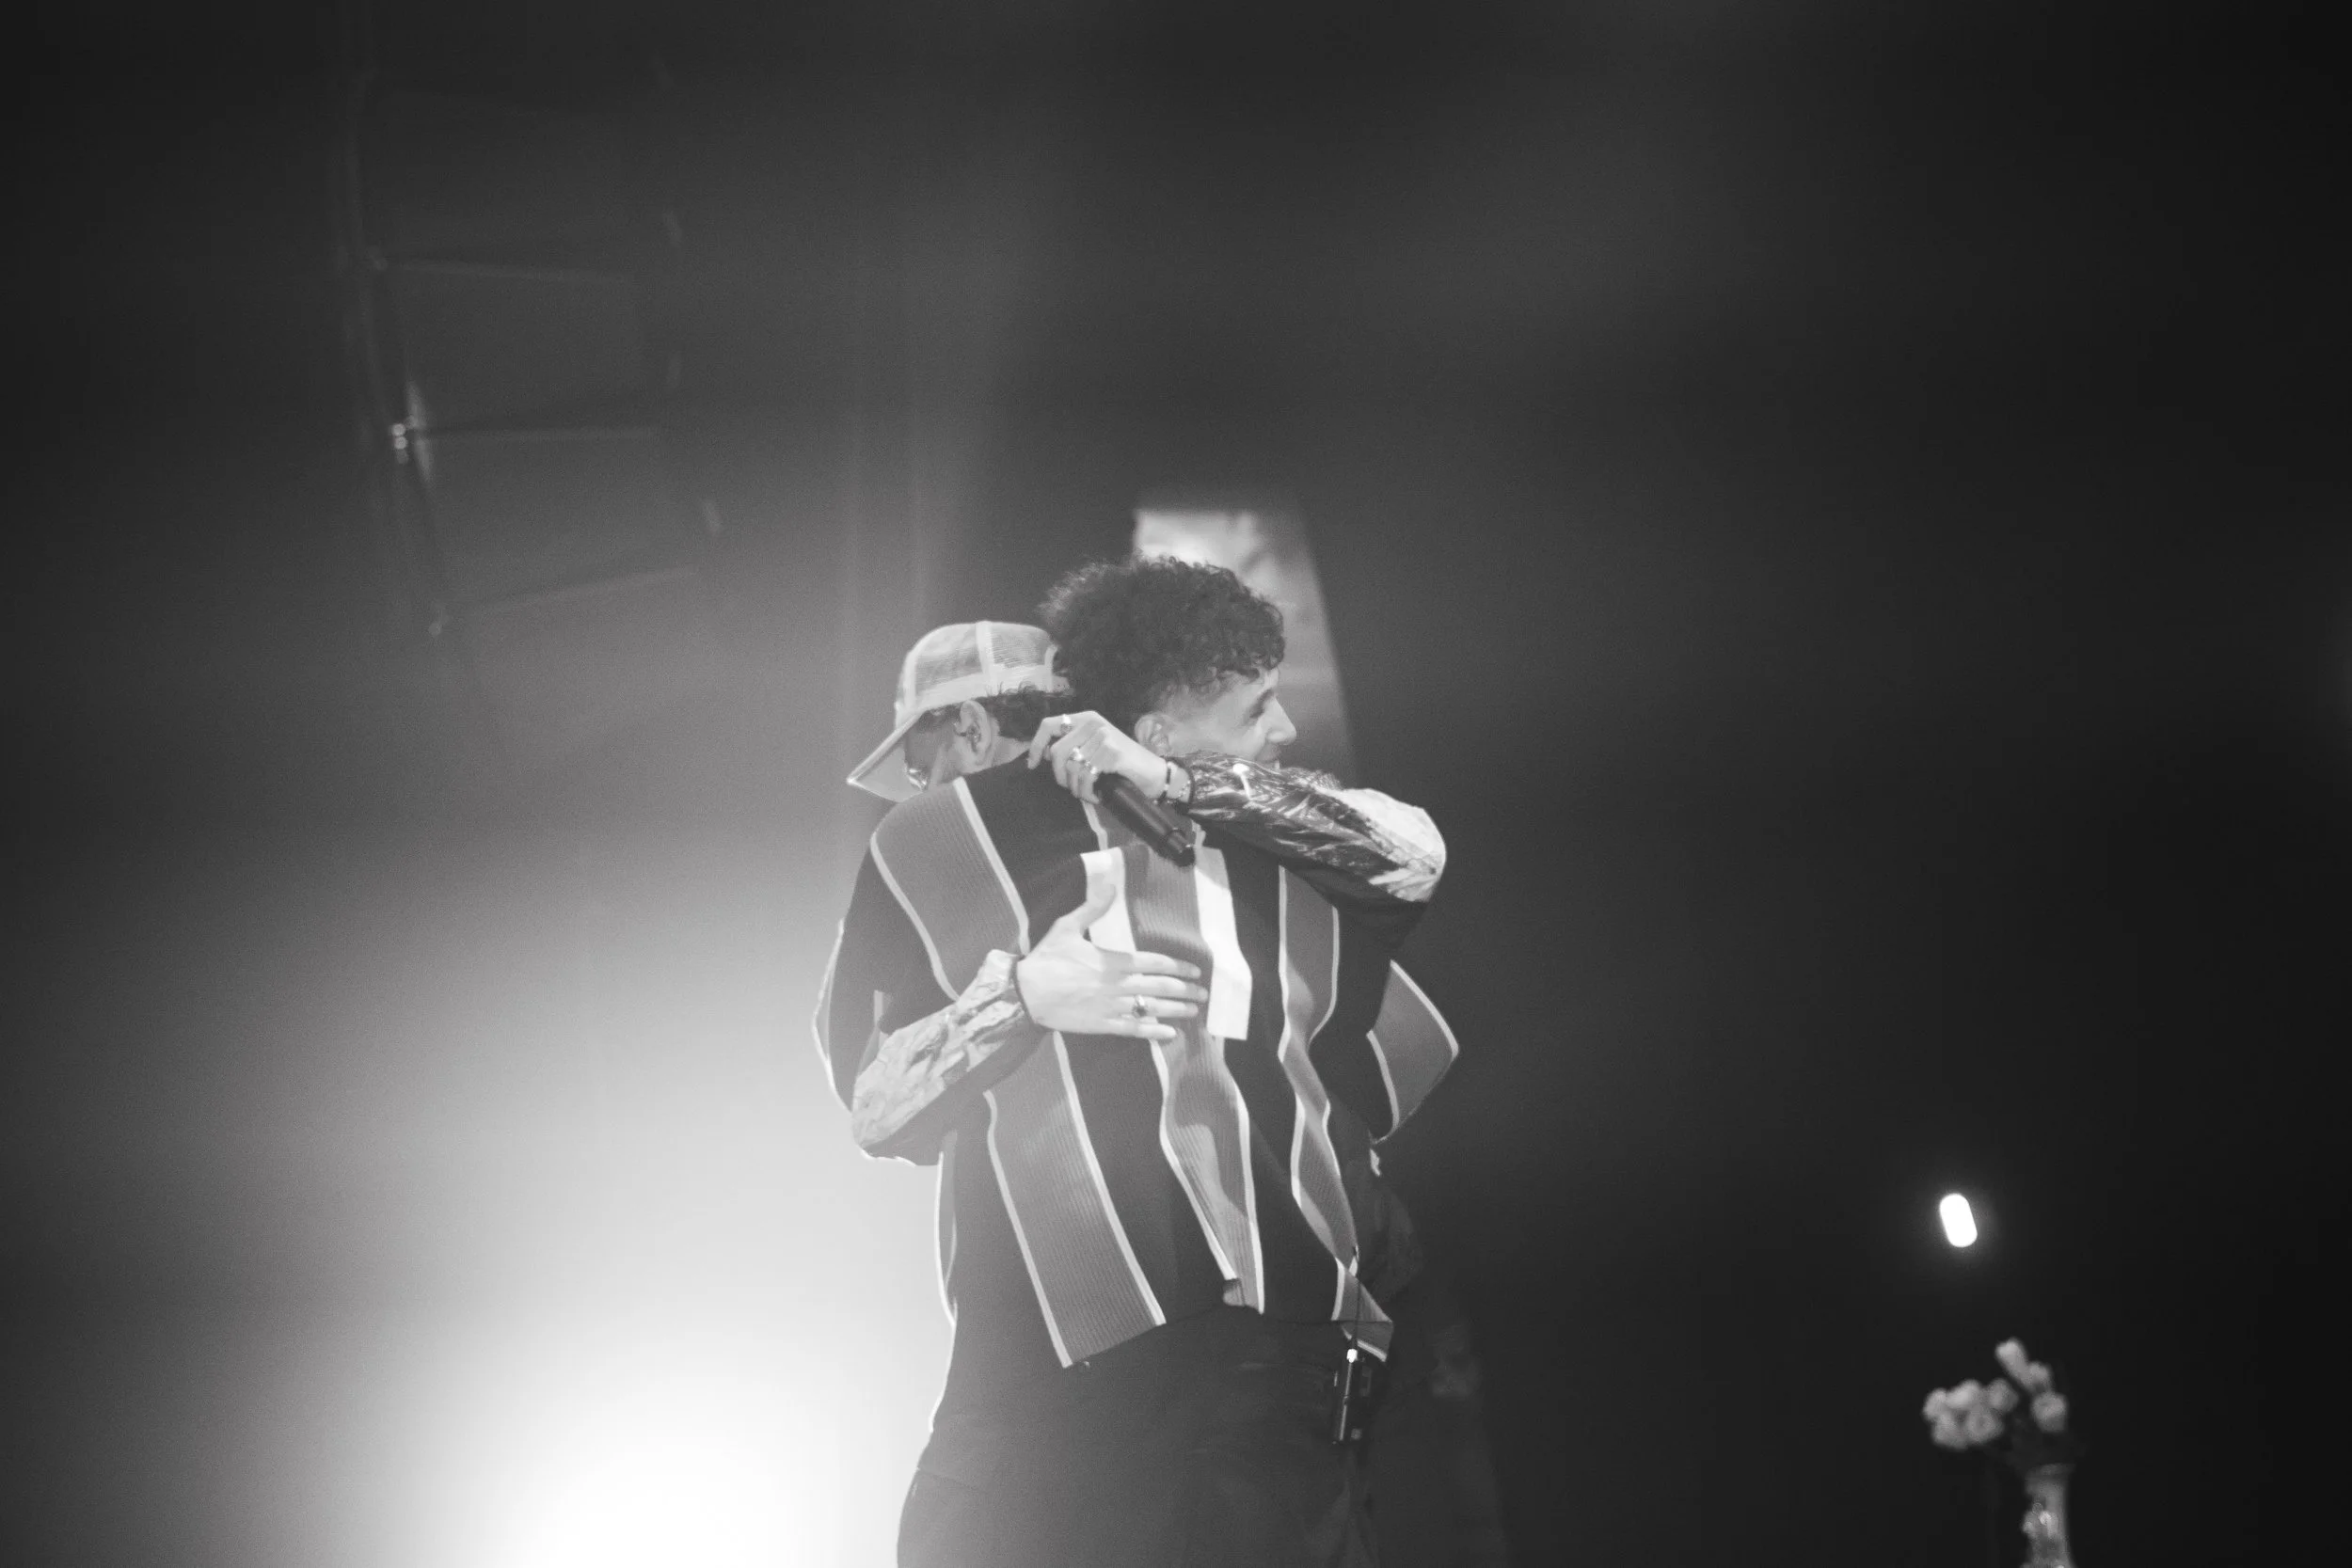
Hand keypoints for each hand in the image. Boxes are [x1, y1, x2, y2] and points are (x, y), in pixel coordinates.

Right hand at [1014, 868, 1206, 1041]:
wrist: (1025, 993)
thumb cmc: (1046, 959)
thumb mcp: (1067, 926)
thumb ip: (1092, 907)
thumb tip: (1109, 883)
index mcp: (1112, 961)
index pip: (1154, 963)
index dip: (1177, 967)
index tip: (1194, 971)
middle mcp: (1117, 985)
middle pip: (1158, 988)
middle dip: (1184, 990)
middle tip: (1203, 994)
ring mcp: (1110, 1007)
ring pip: (1150, 1009)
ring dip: (1175, 1010)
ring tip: (1193, 1011)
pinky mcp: (1101, 1025)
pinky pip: (1132, 1030)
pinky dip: (1152, 1031)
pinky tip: (1169, 1033)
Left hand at [1028, 711, 1182, 804]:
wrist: (1155, 773)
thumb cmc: (1123, 764)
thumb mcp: (1095, 746)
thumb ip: (1073, 744)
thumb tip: (1043, 755)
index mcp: (1086, 718)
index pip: (1048, 725)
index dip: (1036, 745)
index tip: (1032, 764)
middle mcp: (1094, 723)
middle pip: (1056, 752)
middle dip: (1059, 776)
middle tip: (1072, 787)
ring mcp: (1103, 737)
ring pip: (1070, 768)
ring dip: (1076, 788)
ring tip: (1087, 792)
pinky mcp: (1112, 753)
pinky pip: (1086, 777)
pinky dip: (1088, 792)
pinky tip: (1097, 795)